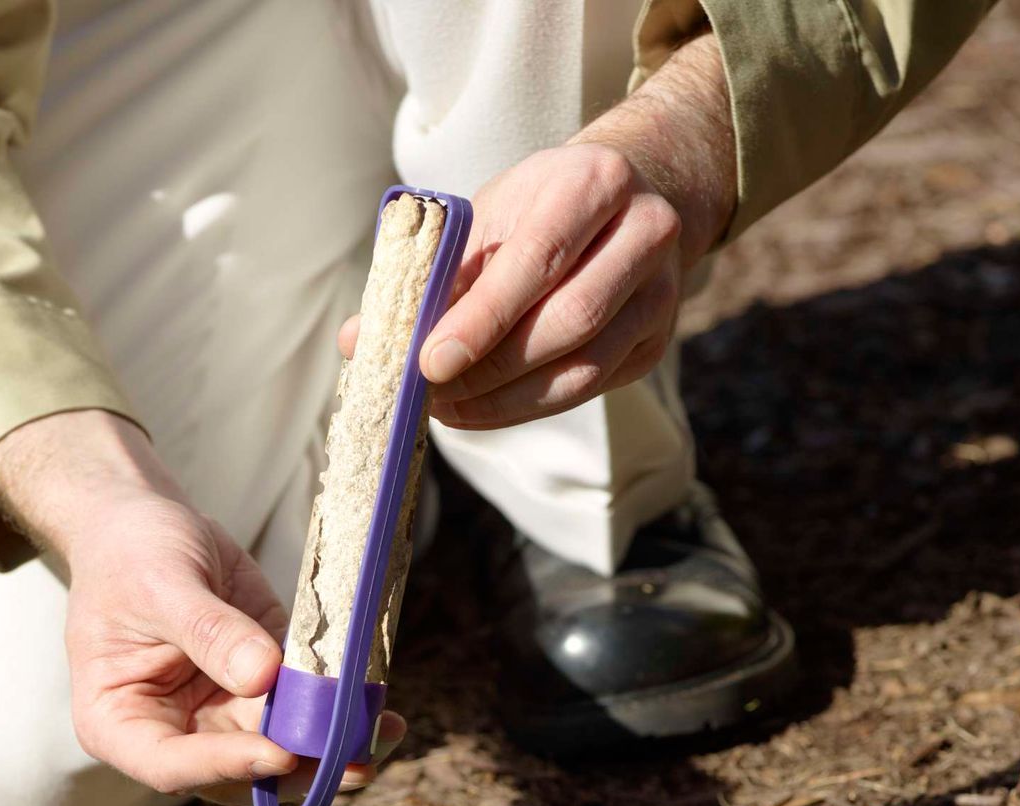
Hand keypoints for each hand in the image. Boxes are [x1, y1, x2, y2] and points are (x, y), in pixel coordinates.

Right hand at [0, 411, 402, 804]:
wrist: (147, 523)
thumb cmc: (130, 553)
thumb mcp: (162, 584)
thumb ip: (208, 631)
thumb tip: (264, 677)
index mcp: (119, 722)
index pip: (170, 764)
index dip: (226, 766)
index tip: (280, 753)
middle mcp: (174, 732)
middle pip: (236, 773)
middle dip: (299, 771)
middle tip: (356, 764)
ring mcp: (221, 715)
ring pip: (280, 752)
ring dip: (332, 750)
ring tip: (381, 734)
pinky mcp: (263, 690)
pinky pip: (302, 711)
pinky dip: (339, 714)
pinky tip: (381, 710)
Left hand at [336, 30, 735, 430]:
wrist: (630, 197)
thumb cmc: (540, 206)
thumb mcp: (487, 215)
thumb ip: (430, 273)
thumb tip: (357, 340)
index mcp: (596, 181)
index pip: (537, 259)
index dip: (481, 319)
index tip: (428, 362)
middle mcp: (645, 232)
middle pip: (569, 320)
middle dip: (491, 368)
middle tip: (430, 394)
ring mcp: (662, 292)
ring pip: (585, 366)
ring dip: (507, 400)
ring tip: (447, 409)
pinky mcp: (656, 341)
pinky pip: (590, 387)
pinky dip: (529, 405)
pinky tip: (483, 408)